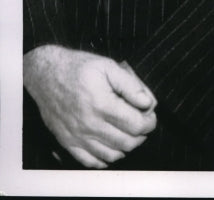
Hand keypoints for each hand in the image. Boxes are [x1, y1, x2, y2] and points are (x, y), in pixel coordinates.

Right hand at [23, 45, 156, 168]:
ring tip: (129, 132)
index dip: (149, 122)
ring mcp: (77, 137)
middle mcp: (89, 125)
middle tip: (143, 123)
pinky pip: (90, 162)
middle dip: (141, 134)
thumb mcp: (108, 66)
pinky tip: (111, 146)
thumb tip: (147, 102)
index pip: (135, 125)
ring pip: (111, 155)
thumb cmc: (78, 68)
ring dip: (126, 147)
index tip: (151, 115)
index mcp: (102, 104)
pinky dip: (106, 158)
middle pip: (126, 142)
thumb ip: (130, 85)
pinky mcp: (67, 143)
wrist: (46, 75)